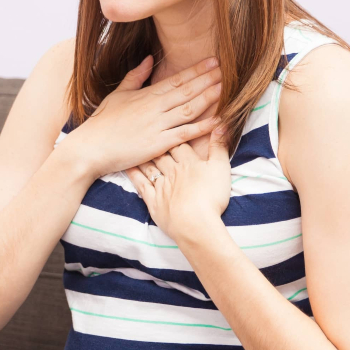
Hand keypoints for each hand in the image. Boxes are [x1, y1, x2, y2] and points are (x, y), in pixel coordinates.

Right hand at [57, 55, 222, 179]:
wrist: (90, 148)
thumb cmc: (102, 123)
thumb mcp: (118, 94)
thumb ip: (135, 76)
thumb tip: (149, 59)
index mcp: (147, 95)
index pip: (177, 79)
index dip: (197, 70)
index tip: (213, 61)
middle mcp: (156, 107)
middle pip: (188, 91)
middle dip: (209, 80)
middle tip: (229, 70)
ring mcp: (158, 125)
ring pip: (190, 109)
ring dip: (210, 98)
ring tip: (227, 88)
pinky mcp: (159, 144)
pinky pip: (186, 134)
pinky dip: (203, 127)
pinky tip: (218, 121)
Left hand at [125, 125, 230, 240]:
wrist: (196, 225)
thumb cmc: (212, 197)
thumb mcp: (221, 168)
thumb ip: (219, 146)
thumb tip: (220, 124)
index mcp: (189, 163)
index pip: (179, 144)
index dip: (175, 135)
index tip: (169, 127)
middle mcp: (172, 171)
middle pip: (162, 153)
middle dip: (156, 143)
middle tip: (147, 133)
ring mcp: (161, 186)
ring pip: (150, 166)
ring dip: (143, 156)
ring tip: (135, 146)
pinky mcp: (154, 202)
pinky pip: (141, 185)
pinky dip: (134, 174)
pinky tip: (128, 167)